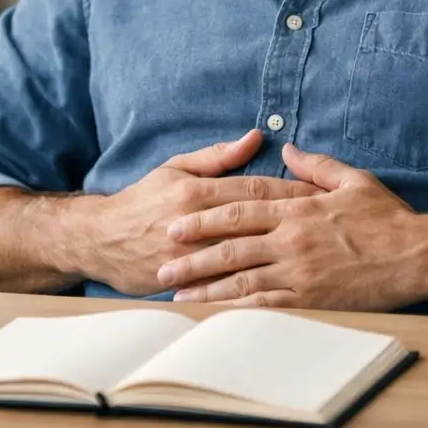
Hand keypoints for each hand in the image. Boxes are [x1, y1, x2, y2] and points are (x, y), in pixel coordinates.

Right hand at [79, 129, 321, 295]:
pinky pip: (222, 287)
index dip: (291, 192)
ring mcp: (187, 256)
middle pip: (256, 223)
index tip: (323, 196)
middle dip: (295, 225)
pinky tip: (280, 291)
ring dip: (279, 259)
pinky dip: (251, 289)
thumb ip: (218, 155)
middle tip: (330, 229)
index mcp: (196, 190)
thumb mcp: (176, 167)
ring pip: (243, 257)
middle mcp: (194, 222)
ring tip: (313, 260)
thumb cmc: (143, 199)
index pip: (255, 189)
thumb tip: (255, 136)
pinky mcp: (179, 282)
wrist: (97, 239)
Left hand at [156, 143, 427, 310]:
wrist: (417, 256)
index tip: (176, 221)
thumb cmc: (389, 218)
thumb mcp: (355, 180)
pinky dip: (236, 311)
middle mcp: (294, 239)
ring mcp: (301, 271)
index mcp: (301, 208)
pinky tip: (216, 316)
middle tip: (161, 260)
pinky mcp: (311, 298)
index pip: (242, 208)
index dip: (205, 214)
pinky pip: (266, 306)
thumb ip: (316, 165)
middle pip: (231, 244)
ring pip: (241, 278)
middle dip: (193, 254)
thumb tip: (285, 147)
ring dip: (205, 287)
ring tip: (176, 293)